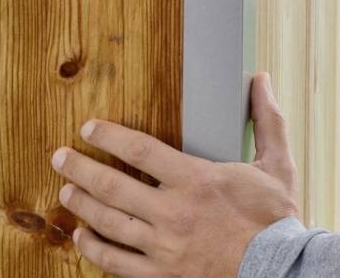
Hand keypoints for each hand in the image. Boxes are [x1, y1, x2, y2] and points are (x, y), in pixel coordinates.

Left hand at [49, 73, 299, 276]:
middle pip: (113, 187)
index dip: (109, 136)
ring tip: (66, 191)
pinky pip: (117, 263)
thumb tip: (259, 80)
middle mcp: (173, 212)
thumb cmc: (277, 216)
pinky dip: (94, 249)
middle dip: (81, 169)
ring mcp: (164, 246)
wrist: (280, 267)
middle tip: (60, 158)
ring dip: (83, 205)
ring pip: (110, 224)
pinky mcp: (163, 273)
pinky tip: (82, 237)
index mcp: (197, 180)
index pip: (140, 151)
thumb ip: (266, 120)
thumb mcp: (277, 162)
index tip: (89, 128)